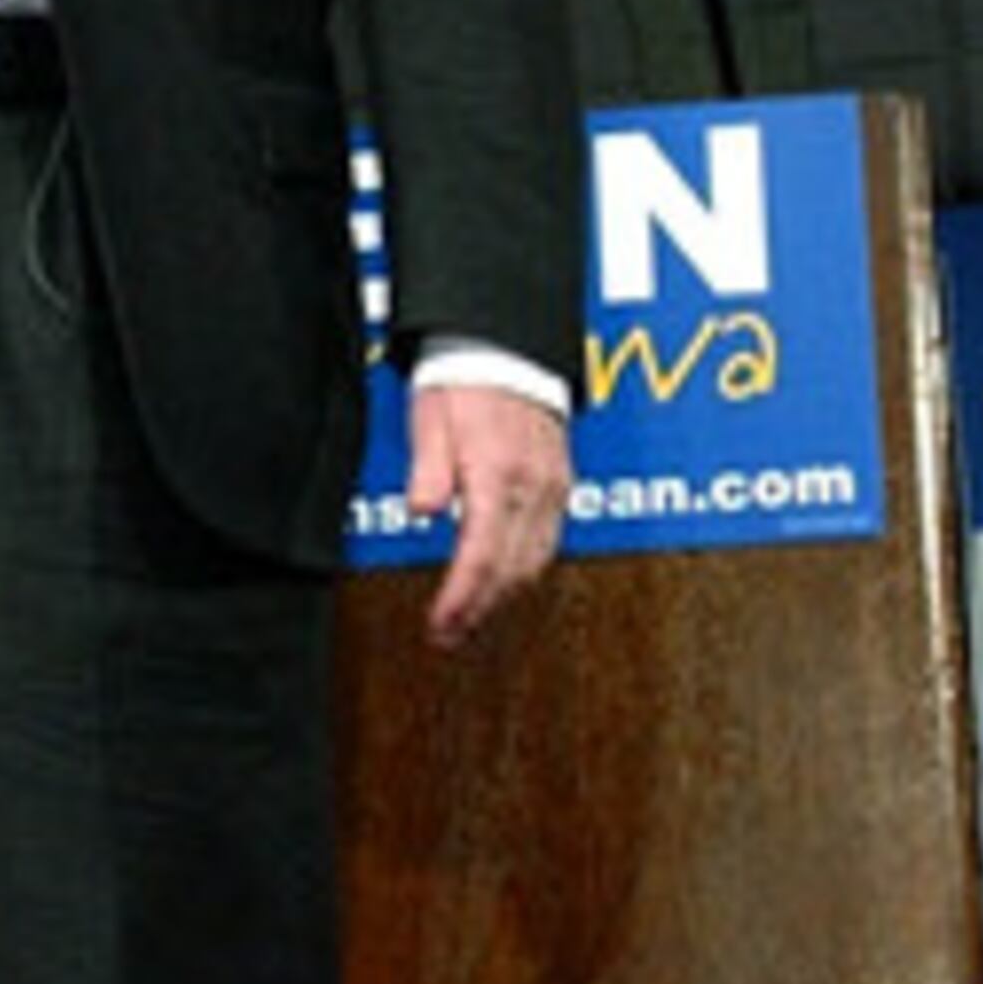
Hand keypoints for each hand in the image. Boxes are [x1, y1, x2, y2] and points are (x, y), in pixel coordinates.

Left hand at [404, 377, 569, 653]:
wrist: (506, 347)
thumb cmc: (463, 380)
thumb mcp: (430, 419)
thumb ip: (428, 469)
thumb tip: (422, 511)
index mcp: (497, 474)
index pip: (482, 555)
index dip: (461, 599)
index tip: (439, 626)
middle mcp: (533, 487)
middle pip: (511, 569)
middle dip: (479, 609)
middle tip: (448, 636)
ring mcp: (552, 487)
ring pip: (536, 561)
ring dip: (503, 596)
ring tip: (470, 618)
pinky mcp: (559, 483)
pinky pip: (548, 541)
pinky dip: (525, 569)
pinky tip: (503, 581)